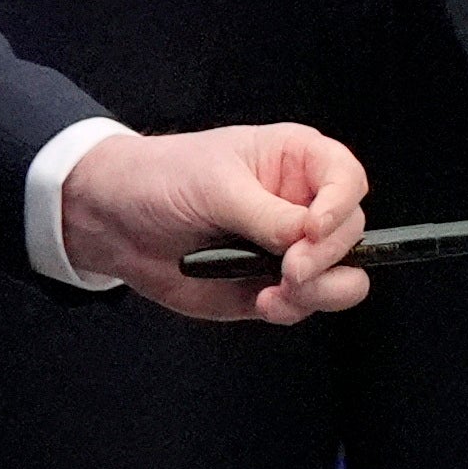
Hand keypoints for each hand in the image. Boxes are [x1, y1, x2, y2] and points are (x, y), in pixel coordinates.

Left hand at [60, 125, 371, 324]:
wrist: (114, 221)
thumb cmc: (161, 180)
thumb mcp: (214, 187)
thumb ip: (268, 217)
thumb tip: (312, 242)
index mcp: (295, 160)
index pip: (348, 179)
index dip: (341, 206)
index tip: (313, 230)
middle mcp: (303, 204)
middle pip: (353, 235)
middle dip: (326, 257)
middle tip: (289, 268)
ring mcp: (292, 248)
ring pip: (344, 277)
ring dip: (320, 291)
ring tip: (278, 290)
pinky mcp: (275, 284)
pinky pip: (308, 304)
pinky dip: (294, 308)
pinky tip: (263, 302)